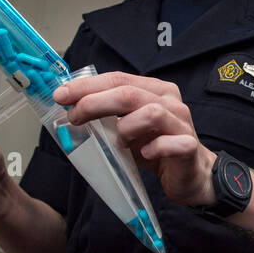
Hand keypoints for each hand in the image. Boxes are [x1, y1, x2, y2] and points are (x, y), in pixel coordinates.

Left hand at [52, 71, 215, 206]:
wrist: (191, 173)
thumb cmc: (157, 148)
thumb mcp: (129, 127)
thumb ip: (109, 114)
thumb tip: (71, 108)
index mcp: (155, 90)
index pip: (118, 79)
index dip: (87, 86)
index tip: (61, 96)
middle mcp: (170, 102)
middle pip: (129, 93)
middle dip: (94, 102)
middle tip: (73, 116)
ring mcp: (181, 123)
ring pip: (150, 114)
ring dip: (124, 128)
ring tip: (116, 142)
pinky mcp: (188, 147)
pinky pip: (169, 144)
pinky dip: (152, 149)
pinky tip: (144, 155)